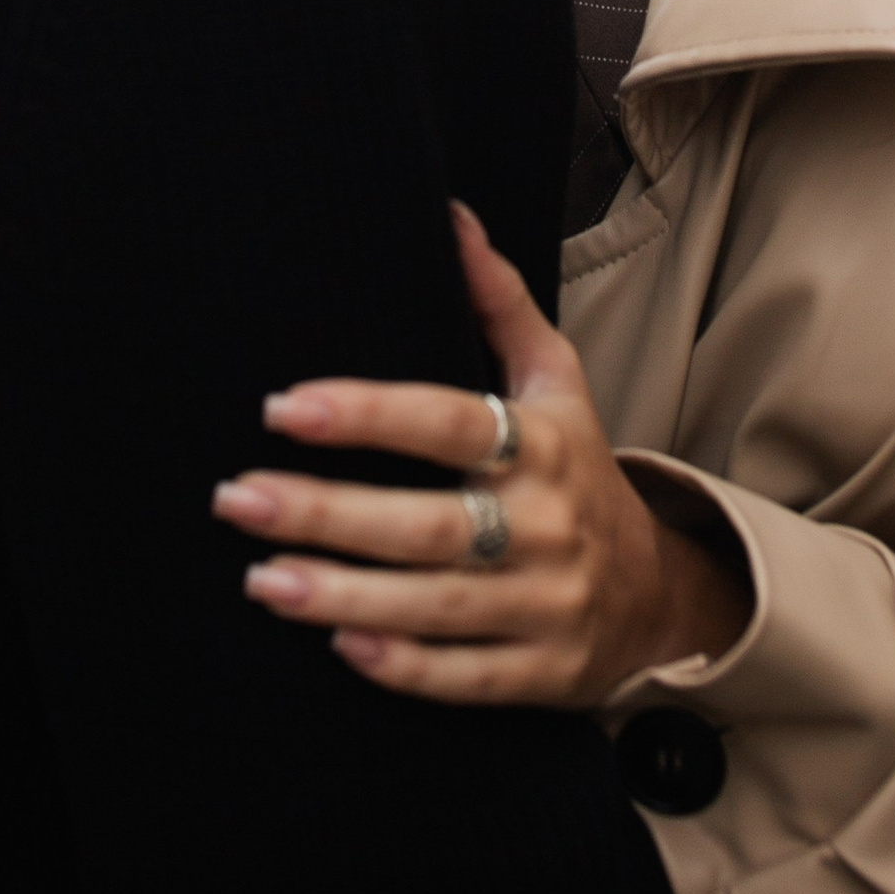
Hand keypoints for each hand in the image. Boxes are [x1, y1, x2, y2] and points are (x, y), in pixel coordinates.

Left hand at [210, 203, 748, 705]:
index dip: (366, 414)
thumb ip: (498, 302)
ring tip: (260, 579)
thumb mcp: (556, 379)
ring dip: (343, 592)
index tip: (282, 406)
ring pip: (436, 602)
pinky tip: (339, 644)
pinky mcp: (543, 673)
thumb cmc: (577, 469)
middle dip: (326, 512)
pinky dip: (404, 664)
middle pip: (427, 522)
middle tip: (235, 498)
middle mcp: (545, 524)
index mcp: (540, 444)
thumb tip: (448, 217)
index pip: (448, 423)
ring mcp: (546, 604)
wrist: (658, 592)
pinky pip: (466, 676)